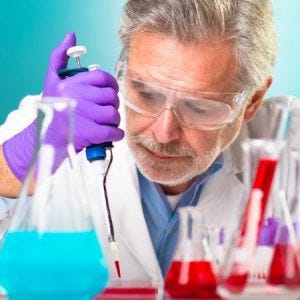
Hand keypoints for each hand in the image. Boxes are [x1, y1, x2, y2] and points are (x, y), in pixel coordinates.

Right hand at [43, 32, 123, 151]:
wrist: (46, 138)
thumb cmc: (52, 109)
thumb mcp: (52, 80)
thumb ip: (59, 57)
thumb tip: (71, 36)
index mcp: (72, 83)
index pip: (104, 78)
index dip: (112, 86)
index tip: (110, 93)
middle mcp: (78, 96)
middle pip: (111, 97)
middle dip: (112, 105)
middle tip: (106, 111)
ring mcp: (84, 115)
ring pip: (113, 114)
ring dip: (114, 121)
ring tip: (106, 123)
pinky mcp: (89, 133)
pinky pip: (113, 131)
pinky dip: (116, 134)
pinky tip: (112, 134)